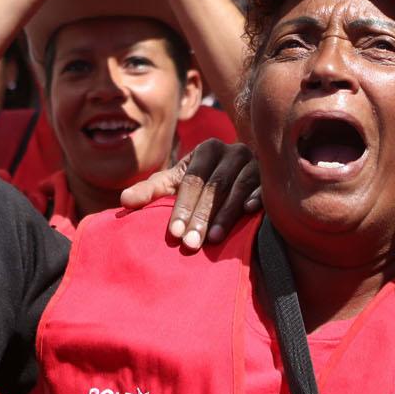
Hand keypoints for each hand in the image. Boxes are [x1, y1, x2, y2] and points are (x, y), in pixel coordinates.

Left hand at [119, 139, 260, 249]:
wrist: (240, 174)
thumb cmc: (202, 182)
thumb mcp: (176, 184)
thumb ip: (152, 190)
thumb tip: (124, 201)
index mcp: (207, 149)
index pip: (191, 180)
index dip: (181, 207)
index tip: (174, 234)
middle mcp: (232, 151)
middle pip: (213, 186)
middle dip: (201, 217)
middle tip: (191, 244)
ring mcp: (254, 161)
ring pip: (238, 187)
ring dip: (226, 214)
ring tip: (214, 240)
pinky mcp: (271, 174)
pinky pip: (263, 185)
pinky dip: (256, 198)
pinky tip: (248, 213)